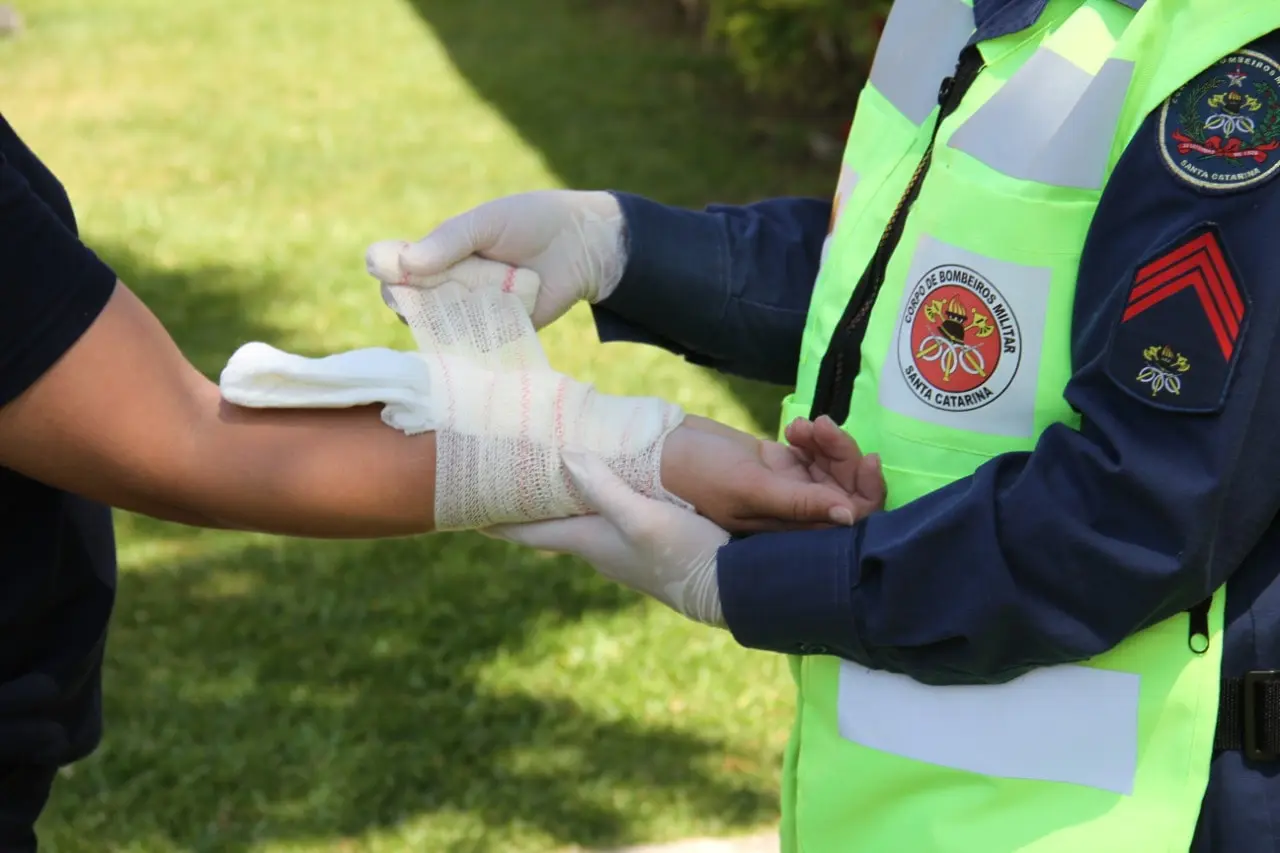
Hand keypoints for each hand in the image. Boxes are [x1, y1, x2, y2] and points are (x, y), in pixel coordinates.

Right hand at [365, 190, 624, 328]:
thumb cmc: (531, 222)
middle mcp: (450, 286)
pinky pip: (473, 345)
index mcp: (440, 253)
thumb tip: (405, 265)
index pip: (397, 268)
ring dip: (441, 321)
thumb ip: (449, 242)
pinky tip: (470, 333)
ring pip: (438, 327)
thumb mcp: (486, 223)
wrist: (580, 244)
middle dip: (410, 302)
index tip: (386, 271)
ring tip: (457, 306)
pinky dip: (468, 343)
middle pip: (411, 303)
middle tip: (419, 296)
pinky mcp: (498, 333)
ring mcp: (472, 312)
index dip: (387, 272)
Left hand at [489, 449, 730, 625]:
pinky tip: (609, 485)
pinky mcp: (648, 546)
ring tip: (550, 474)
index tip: (467, 513)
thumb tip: (563, 457)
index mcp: (589, 542)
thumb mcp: (643, 517)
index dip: (498, 523)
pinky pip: (609, 519)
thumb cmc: (683, 553)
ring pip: (581, 522)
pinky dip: (597, 500)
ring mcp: (624, 551)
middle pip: (552, 526)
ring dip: (563, 502)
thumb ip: (605, 489)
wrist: (730, 588)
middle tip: (505, 480)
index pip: (530, 533)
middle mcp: (599, 549)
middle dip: (528, 505)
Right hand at [660, 415, 885, 533]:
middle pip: (848, 491)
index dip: (867, 494)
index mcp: (792, 530)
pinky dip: (812, 435)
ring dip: (828, 441)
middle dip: (846, 458)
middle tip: (823, 429)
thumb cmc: (698, 474)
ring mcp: (790, 487)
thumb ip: (799, 502)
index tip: (866, 459)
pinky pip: (815, 451)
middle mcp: (796, 513)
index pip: (850, 521)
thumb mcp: (749, 487)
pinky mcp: (781, 465)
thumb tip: (850, 517)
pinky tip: (794, 426)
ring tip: (803, 425)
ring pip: (834, 467)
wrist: (662, 450)